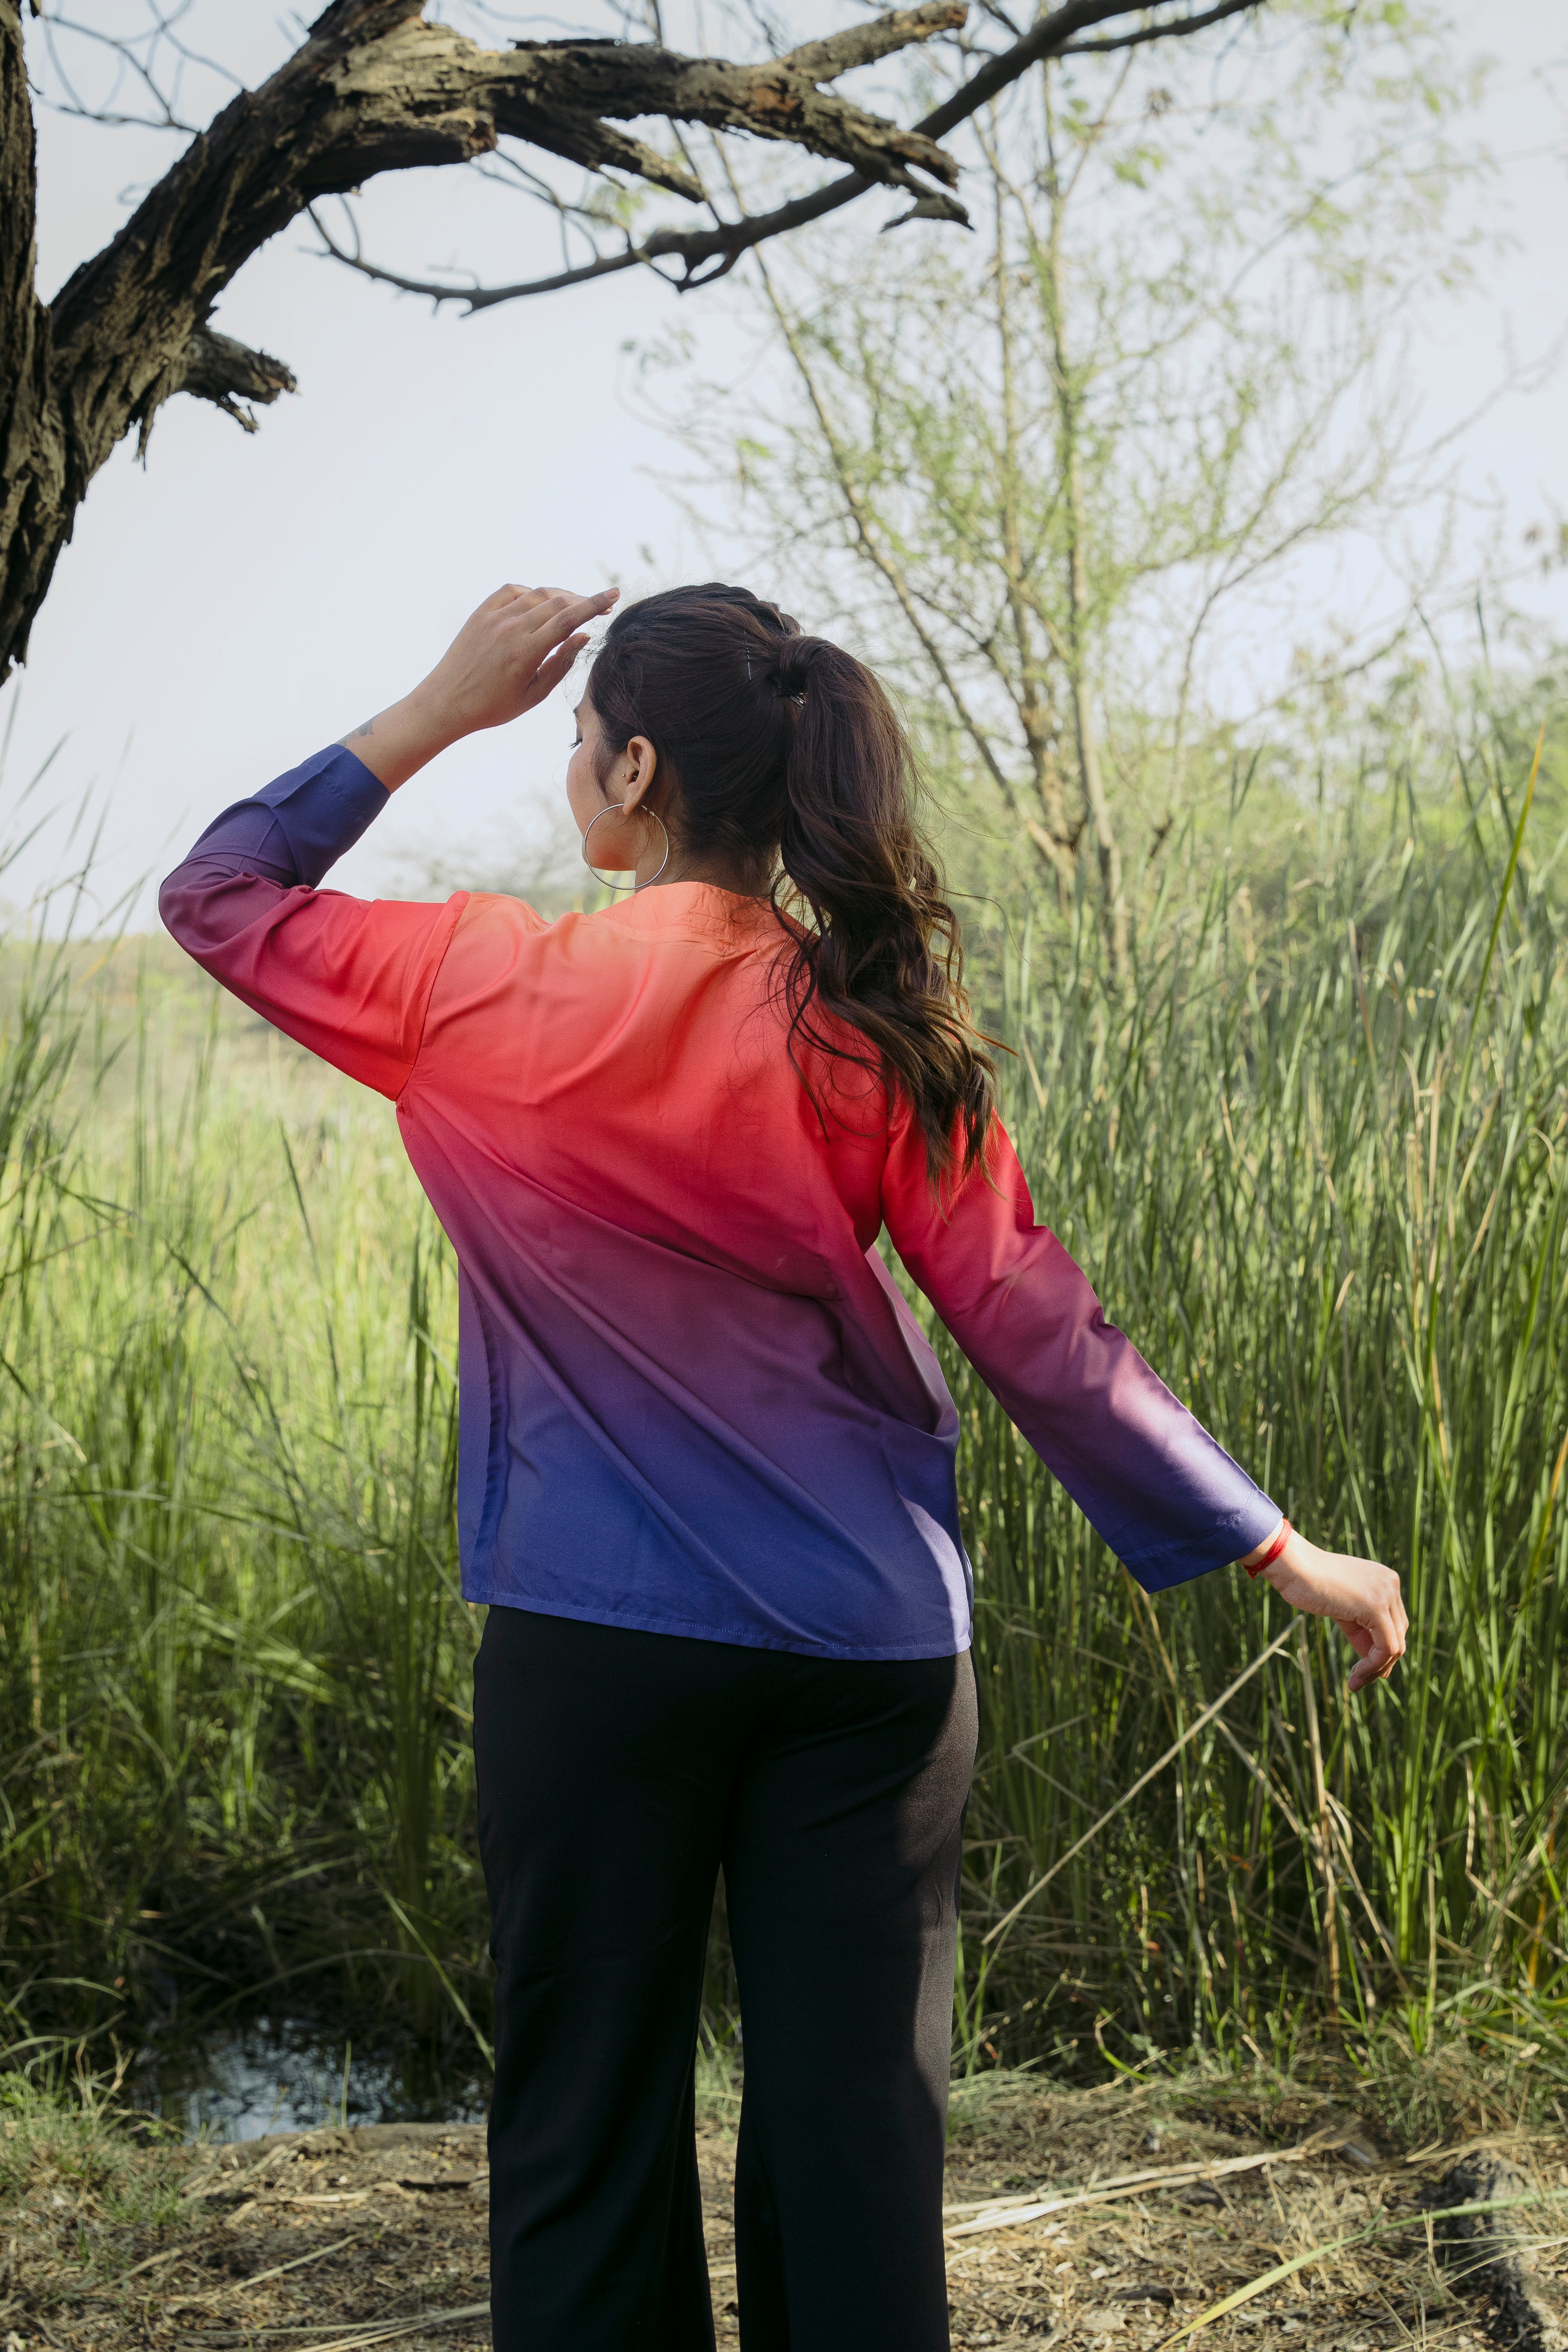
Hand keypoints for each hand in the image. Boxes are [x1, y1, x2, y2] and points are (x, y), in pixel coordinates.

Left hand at [340, 583, 618, 791]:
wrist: (446, 702)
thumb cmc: (492, 707)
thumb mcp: (534, 695)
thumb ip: (561, 663)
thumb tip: (583, 636)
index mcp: (527, 650)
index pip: (570, 617)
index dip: (596, 603)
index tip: (615, 594)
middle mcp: (511, 627)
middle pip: (557, 601)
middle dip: (583, 600)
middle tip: (600, 606)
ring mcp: (494, 616)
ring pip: (537, 594)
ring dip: (560, 596)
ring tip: (573, 607)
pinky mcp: (481, 613)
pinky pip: (512, 591)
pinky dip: (531, 593)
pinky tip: (539, 604)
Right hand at [1243, 1523, 1406, 1693]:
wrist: (1292, 1567)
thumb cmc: (1309, 1584)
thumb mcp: (1343, 1609)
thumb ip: (1363, 1630)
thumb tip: (1380, 1667)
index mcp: (1385, 1580)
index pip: (1394, 1623)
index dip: (1380, 1650)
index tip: (1362, 1670)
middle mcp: (1391, 1584)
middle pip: (1398, 1634)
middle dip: (1380, 1663)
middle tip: (1358, 1681)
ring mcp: (1386, 1594)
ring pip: (1395, 1644)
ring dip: (1376, 1668)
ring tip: (1355, 1682)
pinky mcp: (1376, 1608)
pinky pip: (1386, 1647)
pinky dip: (1373, 1665)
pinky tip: (1356, 1674)